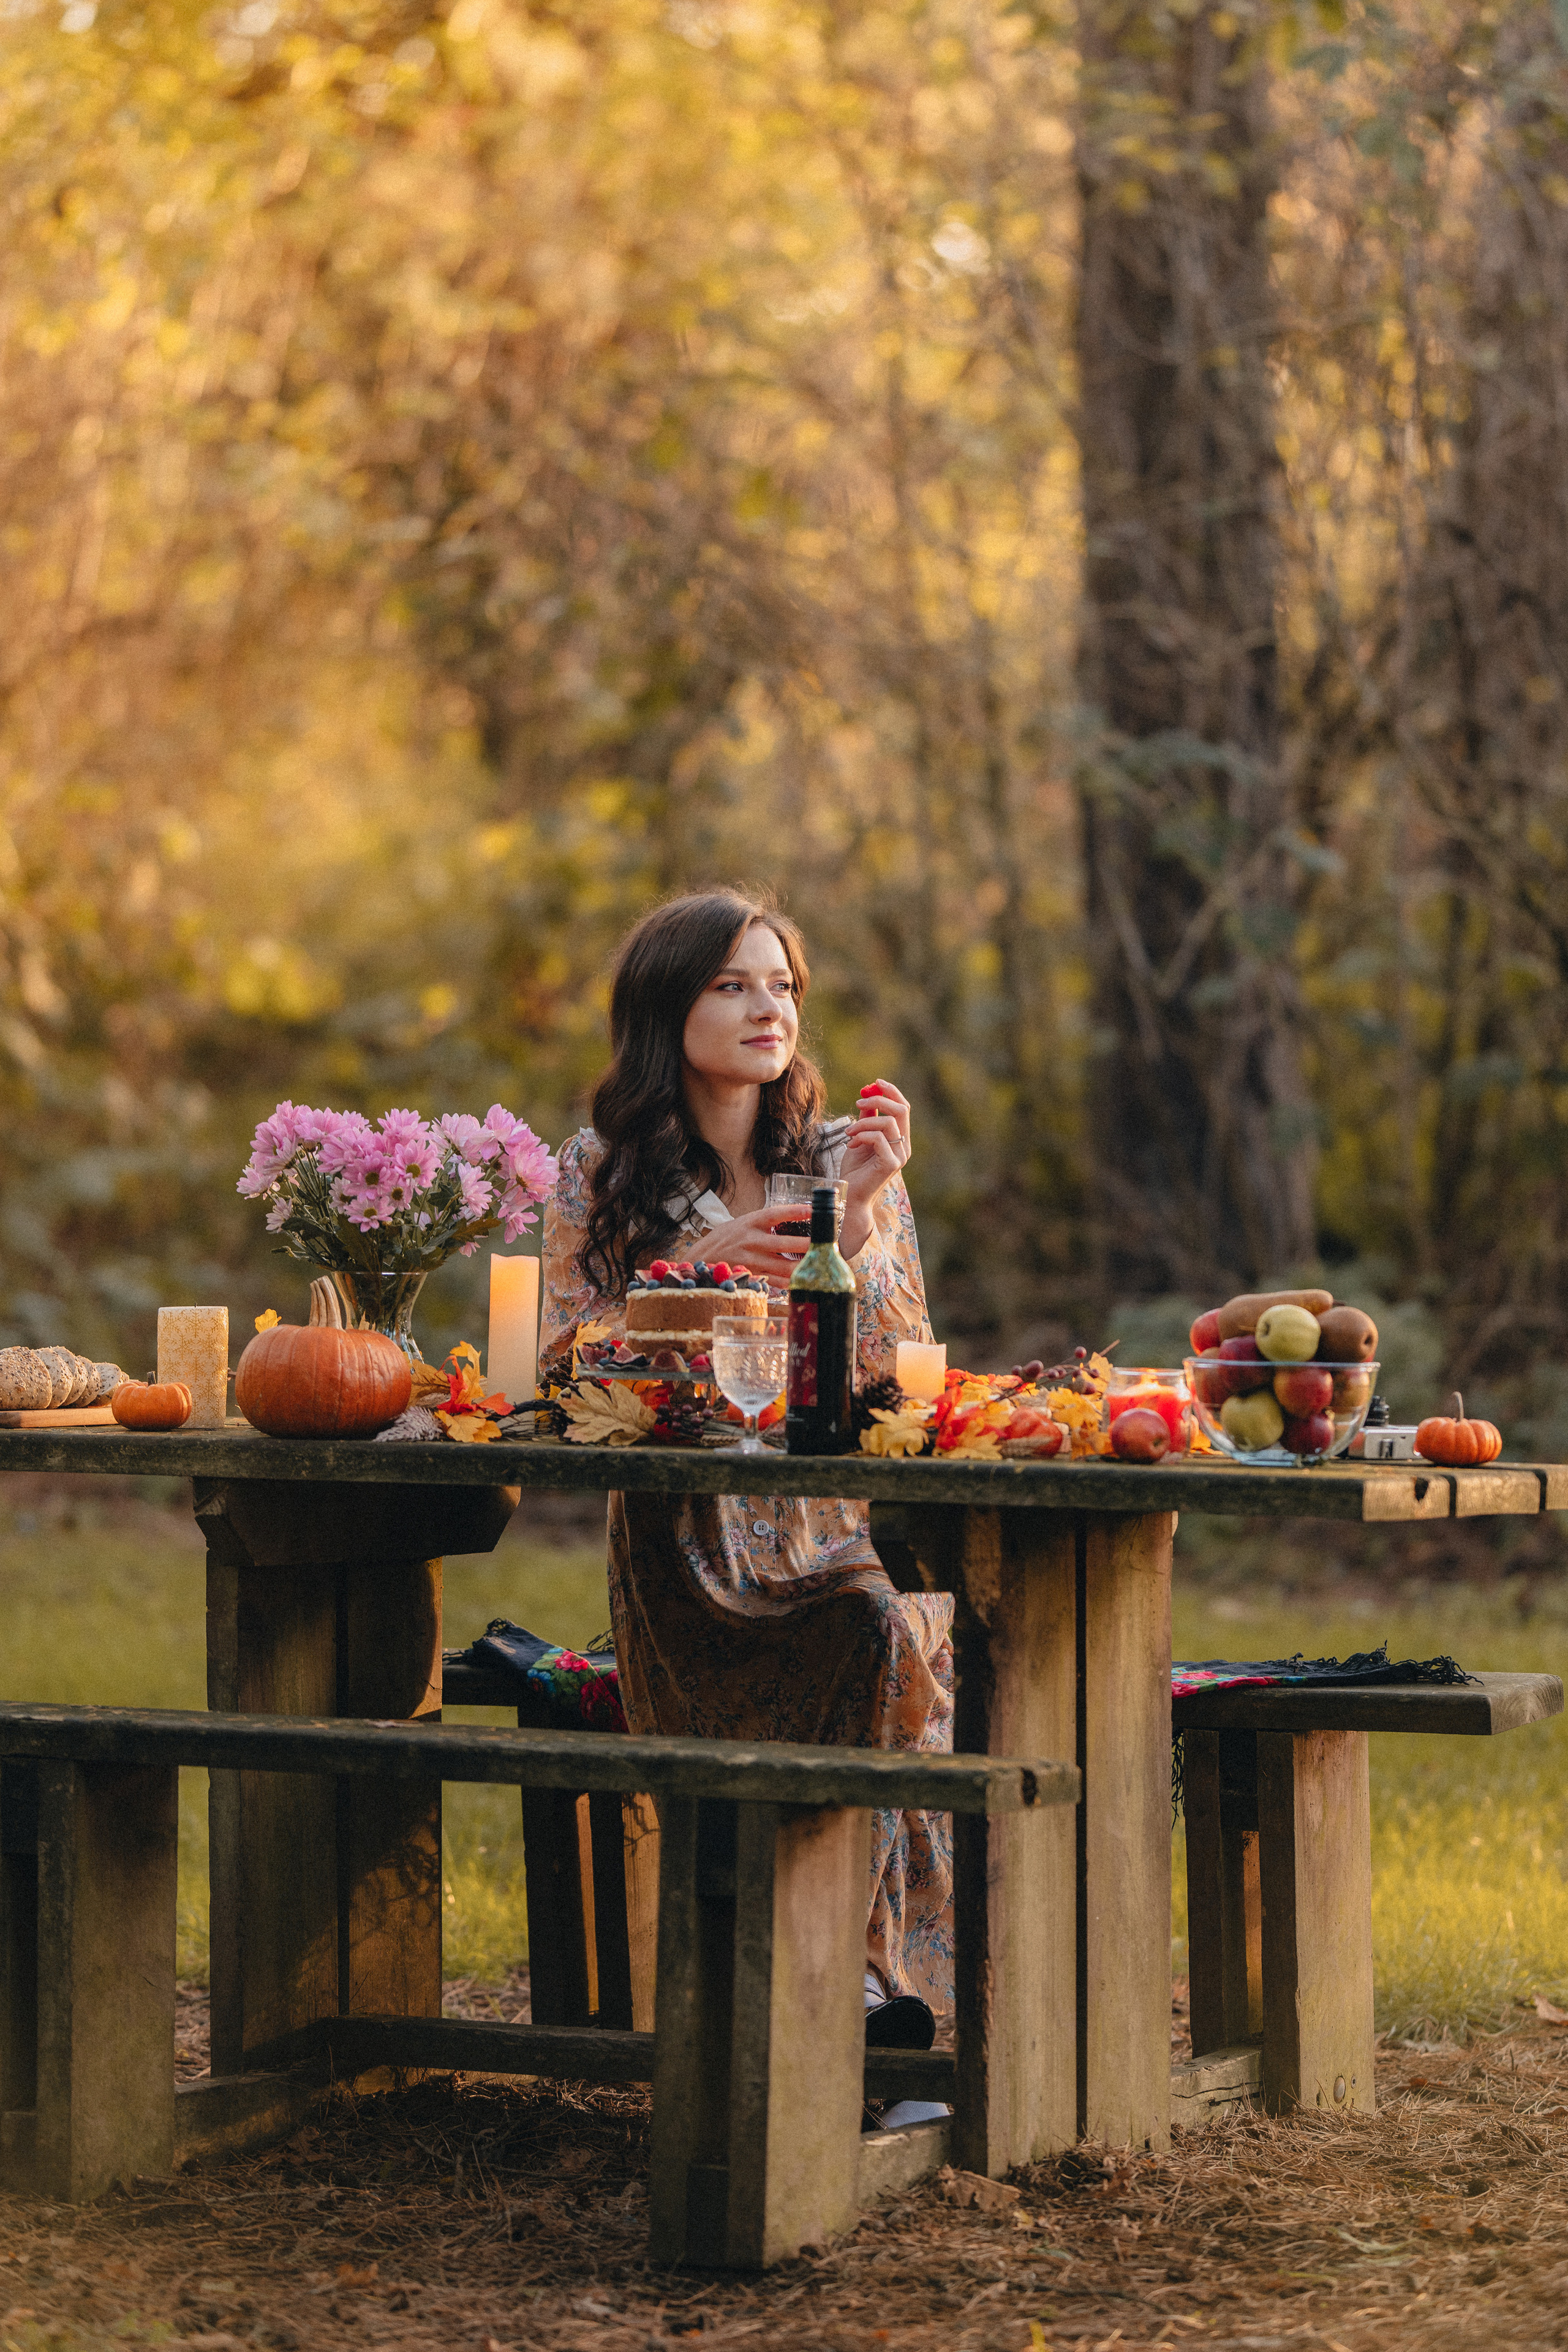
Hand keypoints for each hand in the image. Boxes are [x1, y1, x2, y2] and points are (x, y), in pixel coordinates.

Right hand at [669, 1205, 812, 1286]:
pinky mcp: (750, 1275)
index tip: (814, 1210)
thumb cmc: (727, 1238)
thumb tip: (796, 1219)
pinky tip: (801, 1280)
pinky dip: (789, 1282)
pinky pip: (774, 1281)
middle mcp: (751, 1239)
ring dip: (802, 1266)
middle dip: (807, 1245)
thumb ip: (766, 1223)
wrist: (700, 1257)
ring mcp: (750, 1259)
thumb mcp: (743, 1223)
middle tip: (823, 1244)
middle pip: (785, 1242)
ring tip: (818, 1264)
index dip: (796, 1211)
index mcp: (751, 1222)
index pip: (776, 1213)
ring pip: (783, 1265)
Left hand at [841, 1080, 910, 1258]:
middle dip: (879, 1100)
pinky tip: (851, 1143)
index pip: (904, 1108)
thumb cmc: (855, 1170)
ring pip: (888, 1123)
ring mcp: (899, 1156)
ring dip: (864, 1122)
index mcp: (899, 1139)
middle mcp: (904, 1147)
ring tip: (848, 1131)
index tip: (875, 1083)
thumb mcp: (860, 1137)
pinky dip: (862, 1135)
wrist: (849, 1195)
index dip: (891, 1092)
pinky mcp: (891, 1165)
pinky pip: (879, 1138)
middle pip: (902, 1111)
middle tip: (859, 1102)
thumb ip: (867, 1120)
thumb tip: (868, 1098)